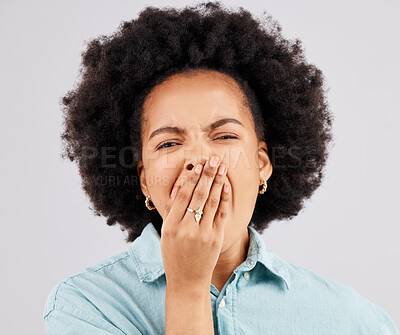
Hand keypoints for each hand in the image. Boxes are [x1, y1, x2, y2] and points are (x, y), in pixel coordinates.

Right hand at [160, 155, 230, 289]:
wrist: (187, 280)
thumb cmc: (174, 255)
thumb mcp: (165, 233)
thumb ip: (171, 210)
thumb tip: (179, 186)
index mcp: (171, 225)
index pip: (183, 195)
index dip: (191, 178)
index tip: (198, 165)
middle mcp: (187, 228)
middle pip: (199, 194)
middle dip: (207, 174)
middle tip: (213, 159)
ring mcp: (203, 233)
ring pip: (212, 201)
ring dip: (218, 182)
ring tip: (221, 167)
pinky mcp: (216, 238)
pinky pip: (221, 213)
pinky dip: (224, 198)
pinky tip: (225, 186)